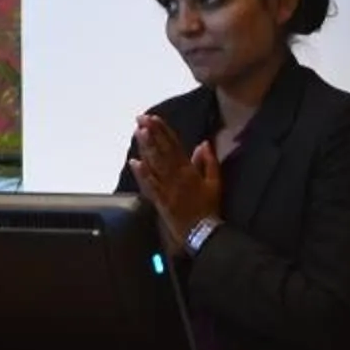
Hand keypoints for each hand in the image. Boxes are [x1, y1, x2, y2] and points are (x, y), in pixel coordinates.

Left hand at [128, 113, 222, 243]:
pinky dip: (141, 173)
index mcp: (189, 170)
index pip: (174, 146)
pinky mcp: (159, 200)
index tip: (154, 118)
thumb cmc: (210, 206)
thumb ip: (209, 162)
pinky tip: (134, 162)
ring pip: (154, 164)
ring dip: (145, 147)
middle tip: (141, 118)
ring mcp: (165, 188)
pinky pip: (149, 185)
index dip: (163, 131)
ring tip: (138, 132)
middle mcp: (175, 176)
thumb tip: (204, 143)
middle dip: (151, 133)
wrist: (202, 231)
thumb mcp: (216, 183)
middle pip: (161, 151)